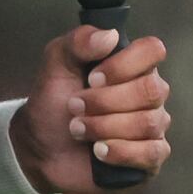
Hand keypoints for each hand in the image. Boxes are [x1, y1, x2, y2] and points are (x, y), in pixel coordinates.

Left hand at [12, 25, 171, 193]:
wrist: (40, 147)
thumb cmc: (53, 103)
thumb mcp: (56, 64)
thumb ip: (79, 42)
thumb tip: (110, 35)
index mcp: (133, 66)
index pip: (153, 50)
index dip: (124, 65)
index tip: (92, 77)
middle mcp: (150, 94)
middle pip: (151, 90)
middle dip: (105, 101)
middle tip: (75, 107)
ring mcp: (153, 126)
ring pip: (148, 123)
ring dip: (105, 127)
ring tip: (78, 129)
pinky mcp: (150, 158)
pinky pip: (152, 152)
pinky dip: (121, 152)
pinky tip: (98, 151)